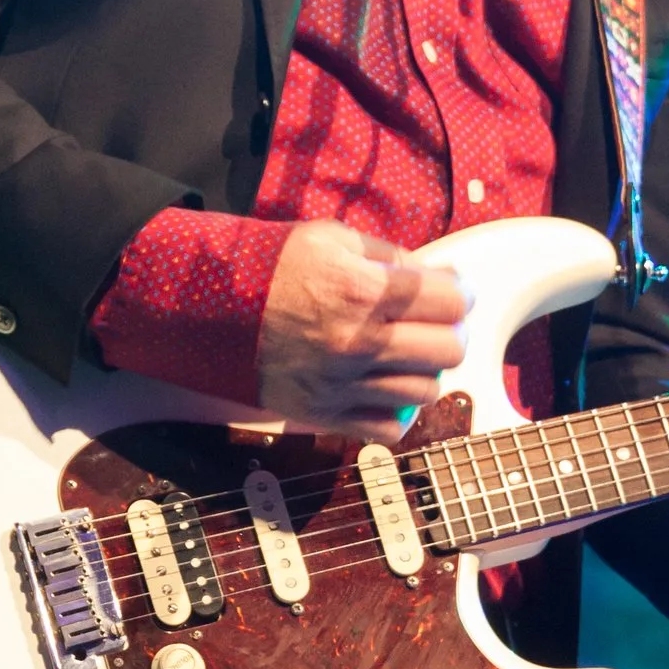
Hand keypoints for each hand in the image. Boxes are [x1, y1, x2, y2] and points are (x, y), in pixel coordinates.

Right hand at [256, 219, 466, 437]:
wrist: (209, 308)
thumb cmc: (271, 268)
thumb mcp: (332, 239)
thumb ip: (388, 256)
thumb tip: (432, 276)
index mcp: (365, 291)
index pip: (452, 301)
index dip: (459, 292)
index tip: (452, 291)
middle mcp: (360, 341)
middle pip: (449, 350)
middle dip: (449, 332)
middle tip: (435, 324)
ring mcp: (343, 383)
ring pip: (425, 392)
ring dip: (424, 372)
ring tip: (408, 357)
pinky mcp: (325, 414)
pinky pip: (387, 429)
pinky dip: (395, 412)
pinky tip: (386, 390)